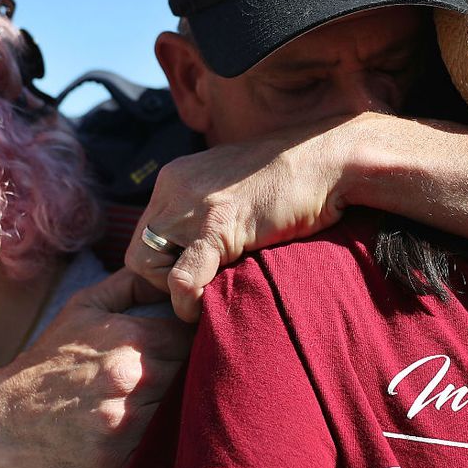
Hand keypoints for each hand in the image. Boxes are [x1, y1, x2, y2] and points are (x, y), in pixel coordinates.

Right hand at [0, 270, 191, 467]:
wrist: (1, 420)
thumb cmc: (48, 361)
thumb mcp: (83, 308)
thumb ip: (130, 285)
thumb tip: (171, 271)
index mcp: (131, 340)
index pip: (196, 335)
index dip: (203, 337)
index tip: (204, 342)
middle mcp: (134, 380)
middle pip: (199, 372)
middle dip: (204, 370)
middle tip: (205, 373)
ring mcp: (129, 424)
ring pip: (190, 410)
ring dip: (193, 406)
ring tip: (192, 401)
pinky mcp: (123, 462)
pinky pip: (170, 449)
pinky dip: (177, 441)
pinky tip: (173, 433)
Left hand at [126, 115, 361, 321]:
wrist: (328, 160)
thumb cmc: (291, 181)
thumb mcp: (235, 188)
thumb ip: (208, 211)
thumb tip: (200, 250)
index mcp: (176, 177)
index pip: (144, 234)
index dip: (164, 264)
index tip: (197, 275)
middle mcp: (175, 185)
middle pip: (139, 251)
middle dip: (163, 280)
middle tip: (202, 286)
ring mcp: (193, 204)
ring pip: (148, 265)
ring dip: (174, 292)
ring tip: (208, 294)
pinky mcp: (217, 225)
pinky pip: (181, 277)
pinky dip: (188, 301)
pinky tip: (205, 307)